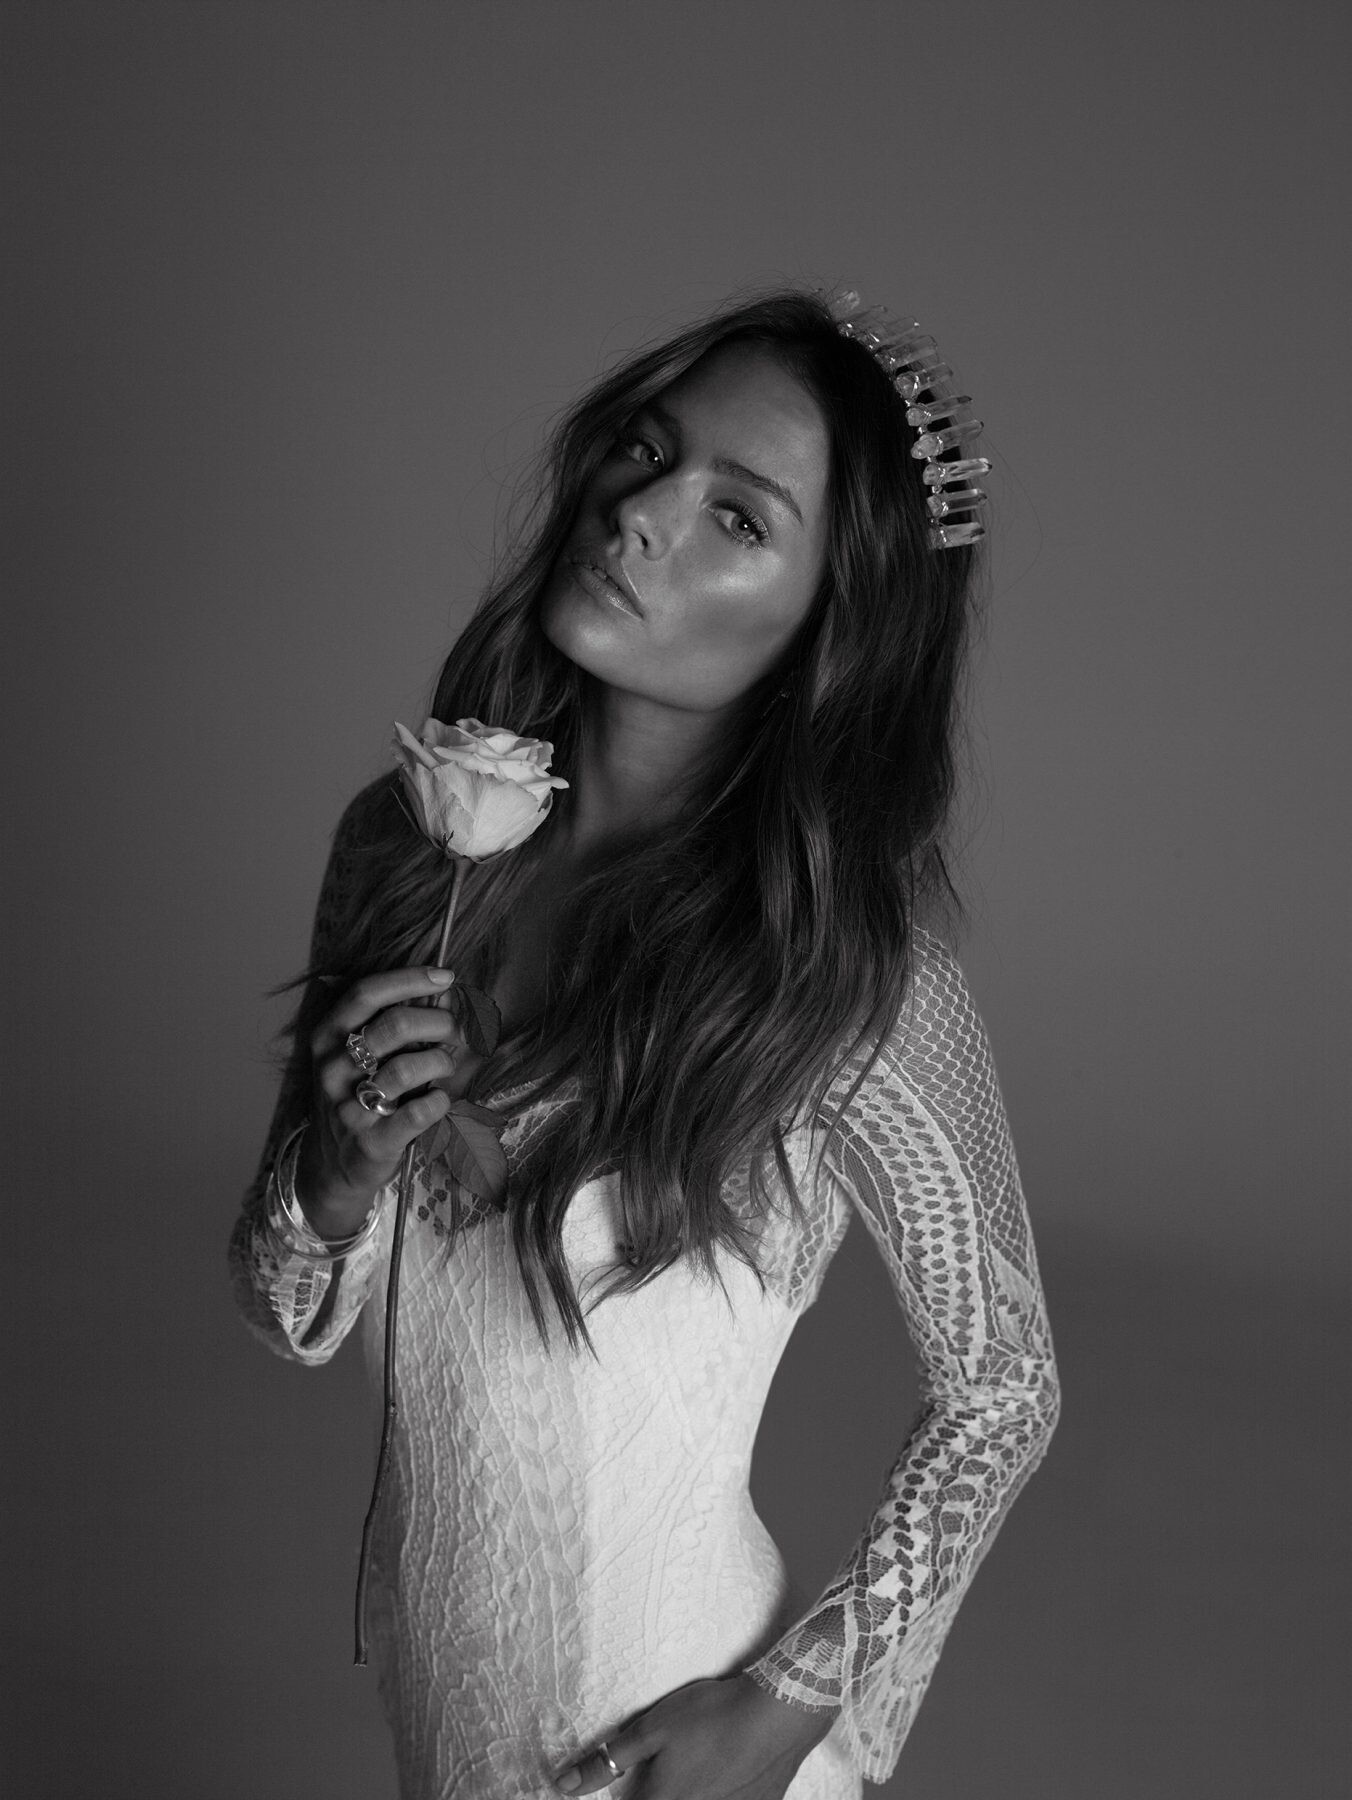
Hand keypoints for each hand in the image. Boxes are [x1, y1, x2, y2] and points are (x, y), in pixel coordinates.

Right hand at [296, 965, 462, 1235]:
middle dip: (438, 1021)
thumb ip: (391, 1023)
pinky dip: (439, 1101)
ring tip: (446, 1064)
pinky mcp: (373, 1142)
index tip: (446, 977)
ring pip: (406, 1068)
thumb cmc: (357, 1096)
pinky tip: (439, 1099)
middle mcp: (333, 1070)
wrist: (334, 1165)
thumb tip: (445, 992)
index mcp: (327, 1038)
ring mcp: (349, 1108)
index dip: (410, 979)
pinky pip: (418, 1112)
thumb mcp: (356, 1056)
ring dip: (440, 1060)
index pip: (366, 993)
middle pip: (394, 1026)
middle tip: (456, 1029)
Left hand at [555, 1673, 836, 1799]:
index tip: (637, 1780)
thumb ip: (608, 1761)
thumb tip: (562, 1785)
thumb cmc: (711, 1717)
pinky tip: (726, 1767)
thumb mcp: (651, 1729)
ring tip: (702, 1757)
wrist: (778, 1714)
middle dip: (655, 1789)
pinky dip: (721, 1790)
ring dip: (692, 1789)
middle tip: (678, 1758)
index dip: (627, 1794)